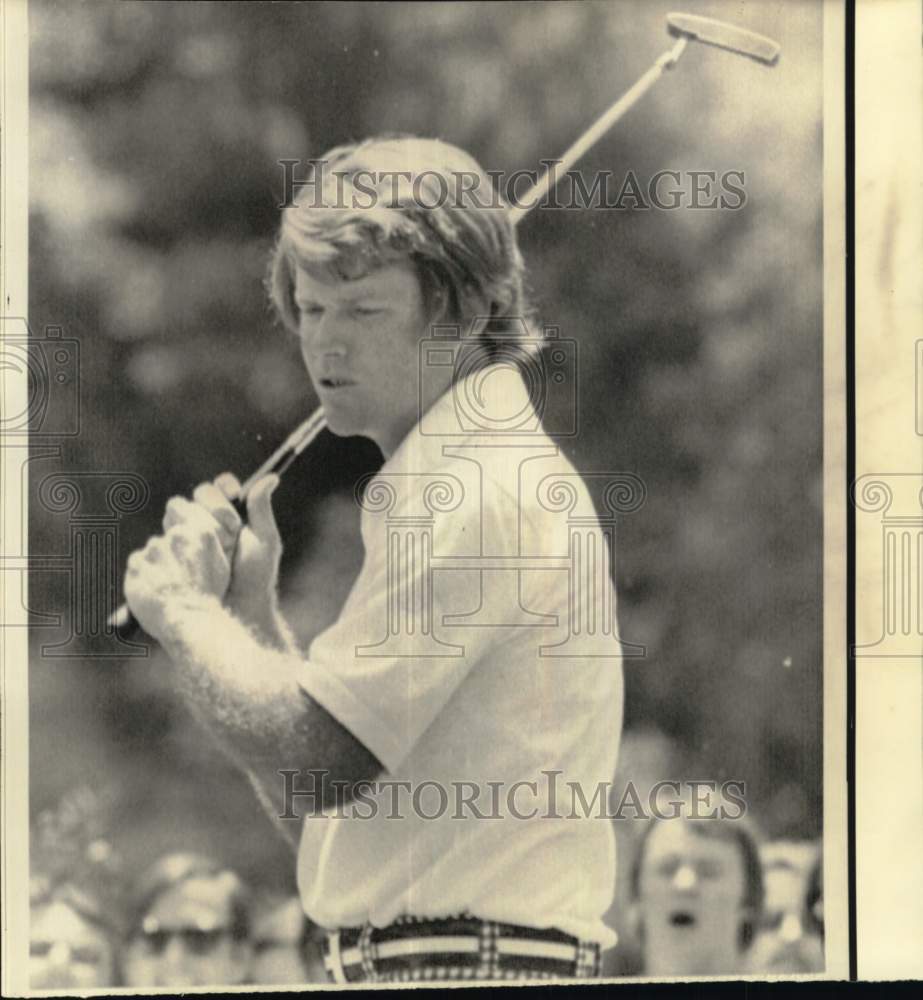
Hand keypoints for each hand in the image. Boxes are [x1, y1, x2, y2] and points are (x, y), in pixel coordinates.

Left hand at [124, 504, 230, 640]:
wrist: (191, 621)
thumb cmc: (210, 595)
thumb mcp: (221, 562)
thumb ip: (208, 539)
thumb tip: (198, 526)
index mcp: (200, 532)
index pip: (176, 506)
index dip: (176, 518)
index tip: (179, 536)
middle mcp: (176, 536)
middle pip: (164, 536)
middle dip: (168, 551)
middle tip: (178, 574)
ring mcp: (154, 551)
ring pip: (151, 552)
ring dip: (156, 565)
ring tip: (168, 587)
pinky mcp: (137, 566)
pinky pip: (137, 565)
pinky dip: (143, 576)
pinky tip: (155, 590)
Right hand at [184, 472, 282, 633]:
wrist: (236, 610)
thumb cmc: (255, 577)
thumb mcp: (265, 542)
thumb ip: (262, 510)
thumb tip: (271, 477)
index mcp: (228, 514)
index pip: (218, 487)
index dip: (223, 490)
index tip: (235, 496)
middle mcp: (205, 522)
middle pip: (196, 496)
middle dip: (212, 509)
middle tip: (230, 531)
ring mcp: (186, 536)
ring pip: (177, 511)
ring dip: (196, 523)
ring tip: (216, 547)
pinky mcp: (171, 552)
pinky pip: (165, 534)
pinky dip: (177, 538)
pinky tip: (194, 554)